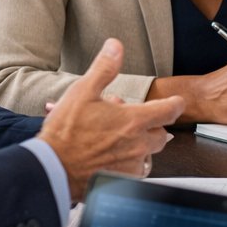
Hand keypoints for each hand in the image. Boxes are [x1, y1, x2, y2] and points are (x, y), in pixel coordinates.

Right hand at [37, 39, 183, 200]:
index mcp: (133, 121)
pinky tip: (110, 154)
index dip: (175, 104)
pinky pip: (136, 169)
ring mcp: (132, 164)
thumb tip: (115, 47)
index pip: (170, 110)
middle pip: (160, 133)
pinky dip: (129, 161)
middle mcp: (138, 144)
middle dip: (150, 125)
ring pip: (149, 152)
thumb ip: (104, 69)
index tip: (175, 102)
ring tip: (115, 137)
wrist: (51, 169)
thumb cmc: (65, 133)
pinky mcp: (124, 180)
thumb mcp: (82, 92)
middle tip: (127, 120)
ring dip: (139, 143)